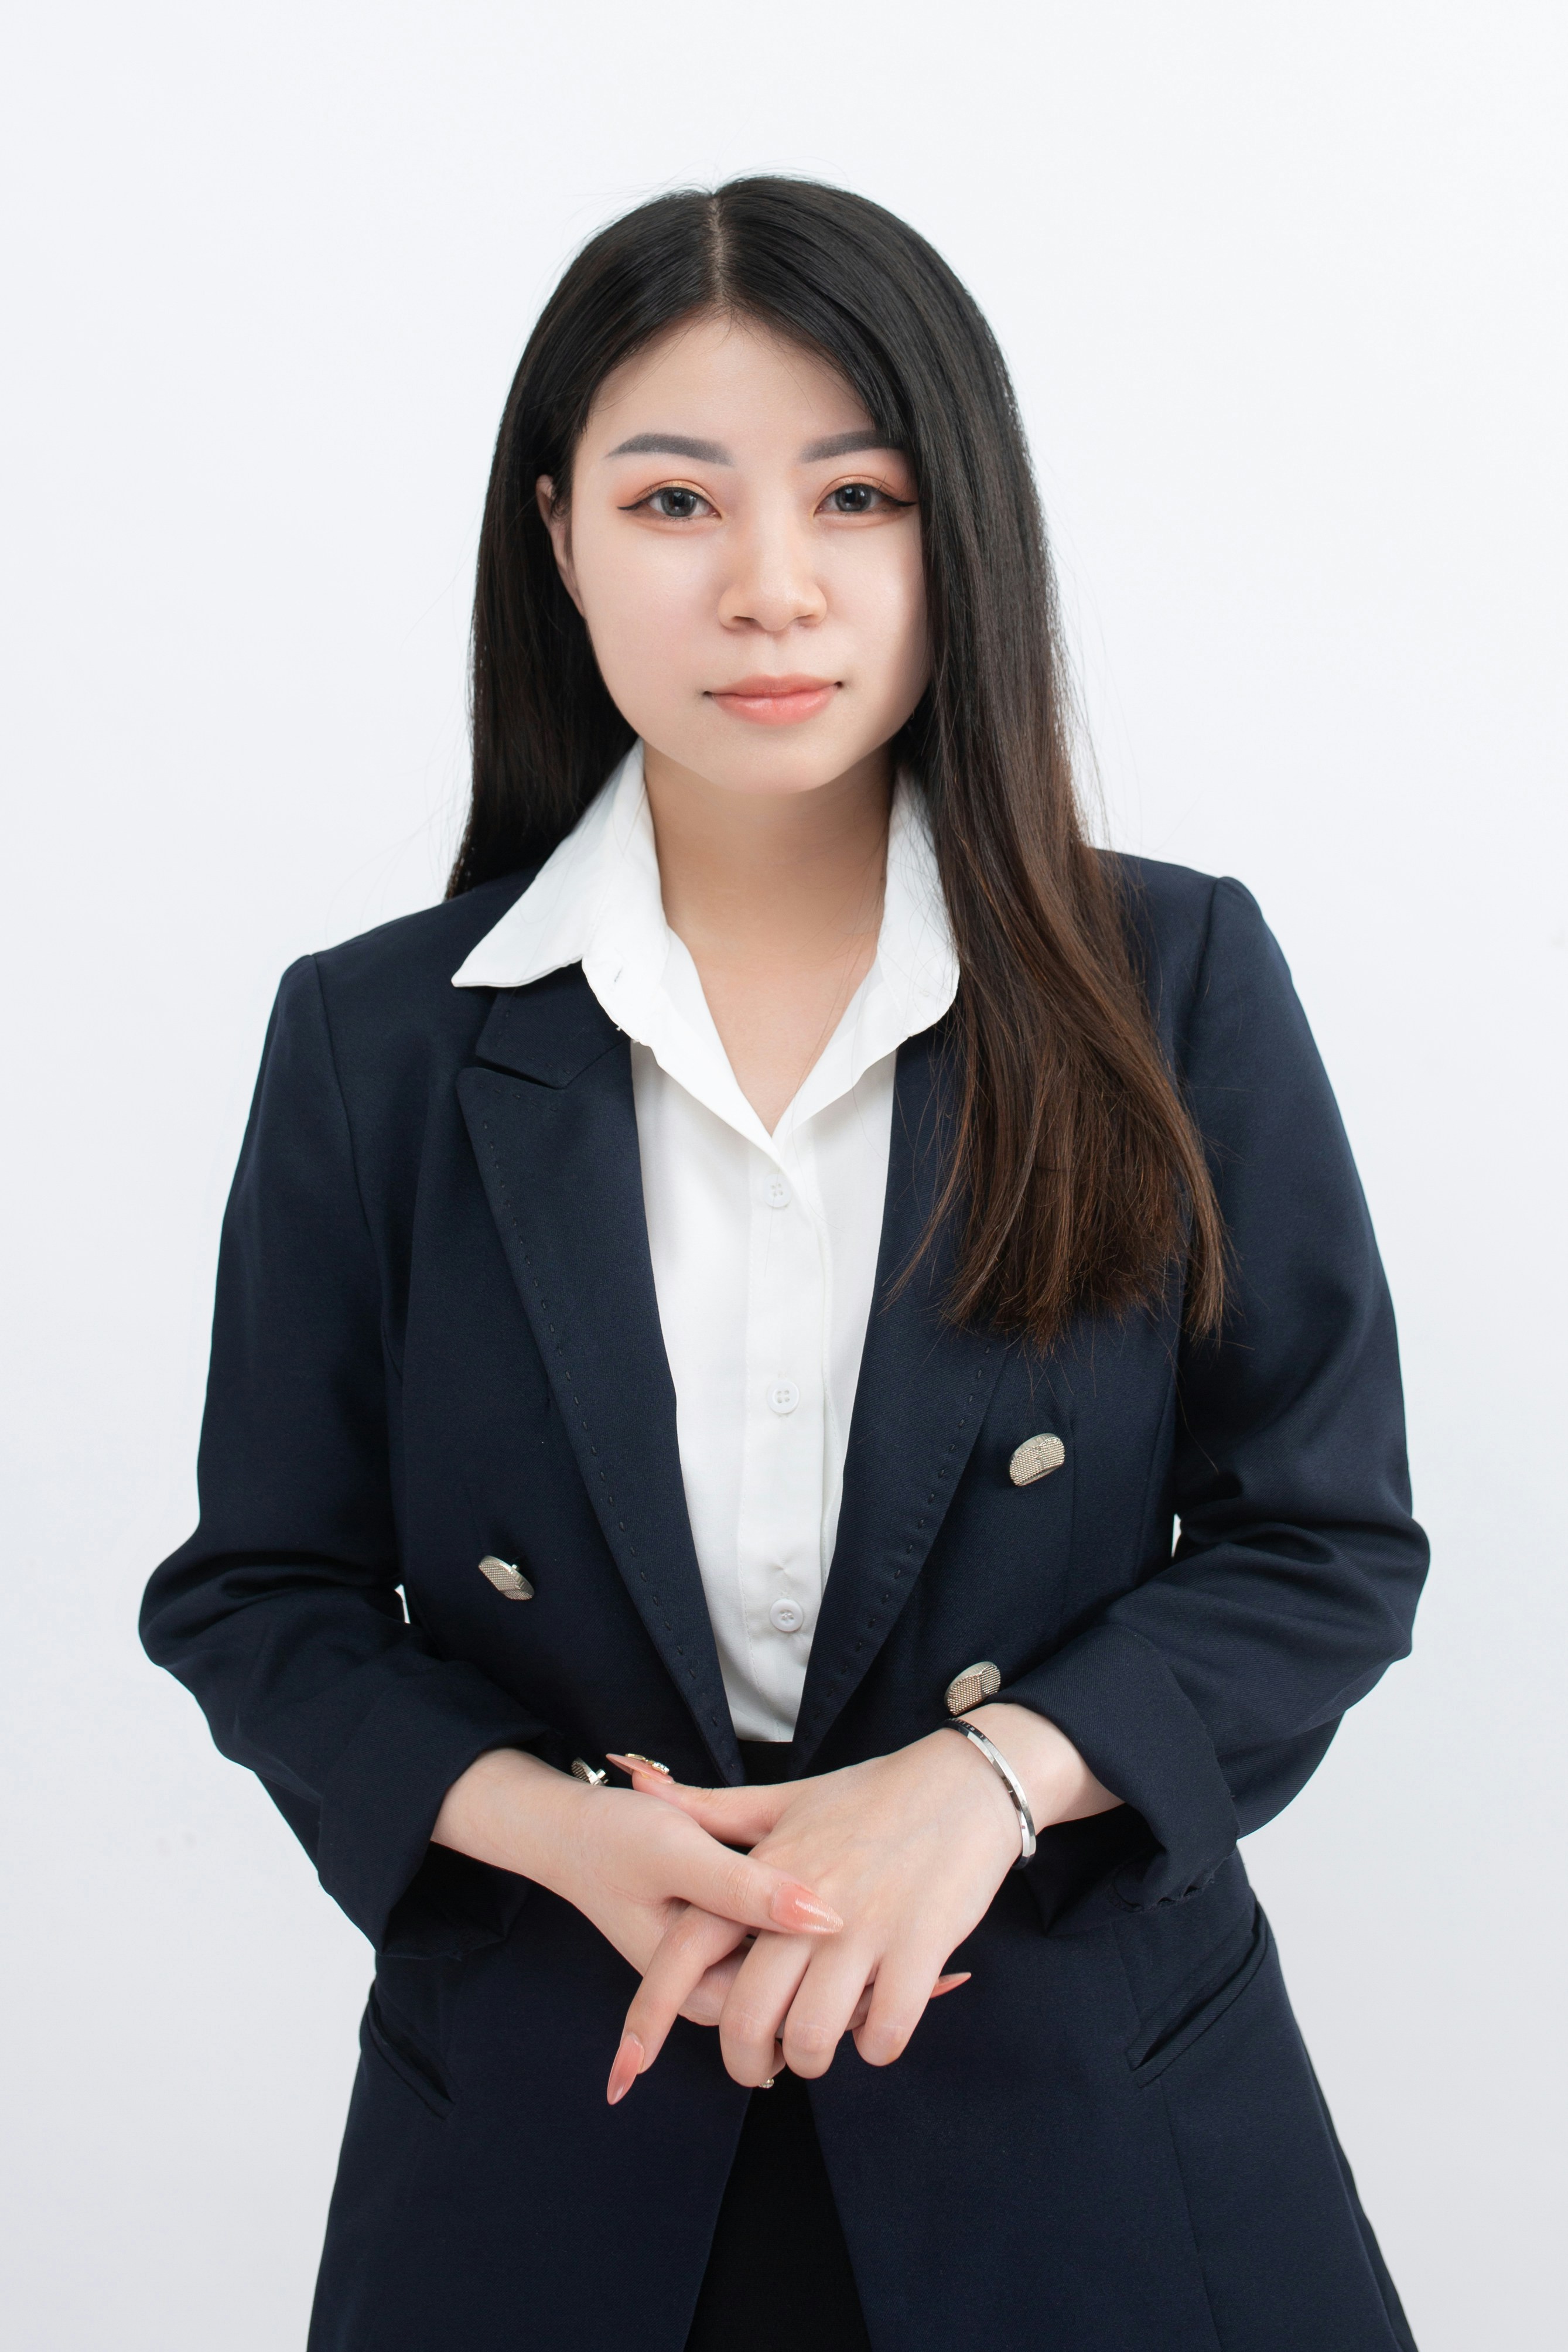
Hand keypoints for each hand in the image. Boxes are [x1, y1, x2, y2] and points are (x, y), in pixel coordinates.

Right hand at [430, 1746, 841, 1999]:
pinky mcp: (718, 1940)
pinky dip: (797, 1919)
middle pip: (797, 2000)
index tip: (863, 1922)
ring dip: (822, 1946)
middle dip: (837, 1966)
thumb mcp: (682, 1853)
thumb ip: (747, 1889)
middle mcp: (710, 1989)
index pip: (795, 2012)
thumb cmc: (617, 1839)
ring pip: (790, 1975)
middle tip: (864, 1905)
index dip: (841, 1973)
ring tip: (851, 1889)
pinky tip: (818, 1880)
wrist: (571, 1829)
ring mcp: (714, 1965)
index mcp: (700, 1987)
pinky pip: (773, 1945)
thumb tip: (825, 1917)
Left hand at [607, 1707, 1117, 2096]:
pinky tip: (881, 2024)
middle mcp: (805, 1902)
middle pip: (748, 2015)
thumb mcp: (785, 1797)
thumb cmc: (873, 1794)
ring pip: (813, 2034)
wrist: (966, 1782)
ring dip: (815, 2056)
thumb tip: (637, 1781)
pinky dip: (878, 2045)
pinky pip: (884, 2031)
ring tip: (825, 2041)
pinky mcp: (920, 1945)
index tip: (626, 2069)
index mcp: (765, 1869)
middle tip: (764, 2064)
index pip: (687, 1949)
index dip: (650, 2014)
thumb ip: (712, 1808)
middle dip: (748, 2060)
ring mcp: (864, 1926)